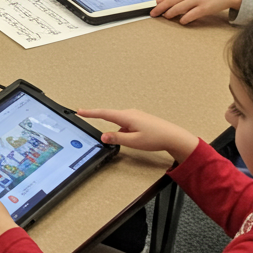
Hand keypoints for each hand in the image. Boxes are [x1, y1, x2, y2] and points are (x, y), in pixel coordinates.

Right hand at [75, 108, 198, 162]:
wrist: (173, 136)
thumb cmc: (156, 138)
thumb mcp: (133, 141)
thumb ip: (117, 138)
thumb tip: (103, 136)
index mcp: (127, 117)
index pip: (104, 113)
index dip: (90, 113)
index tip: (79, 111)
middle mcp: (130, 114)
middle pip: (110, 116)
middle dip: (99, 118)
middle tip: (85, 116)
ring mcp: (136, 116)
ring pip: (119, 122)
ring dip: (115, 129)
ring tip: (120, 139)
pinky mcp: (140, 120)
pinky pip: (126, 124)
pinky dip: (123, 130)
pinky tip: (130, 139)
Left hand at [150, 0, 242, 23]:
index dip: (160, 2)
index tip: (153, 7)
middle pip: (171, 1)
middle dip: (160, 8)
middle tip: (154, 14)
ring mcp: (198, 0)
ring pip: (179, 8)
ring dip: (170, 13)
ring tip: (166, 16)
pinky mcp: (205, 8)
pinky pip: (191, 15)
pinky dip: (184, 19)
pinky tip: (181, 21)